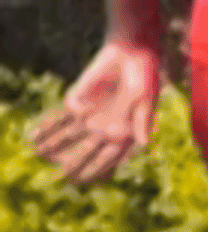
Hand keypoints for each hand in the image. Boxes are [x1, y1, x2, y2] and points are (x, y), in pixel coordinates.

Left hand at [25, 40, 164, 185]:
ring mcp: (90, 114)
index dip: (97, 168)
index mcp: (124, 131)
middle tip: (60, 176)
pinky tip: (36, 134)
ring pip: (67, 134)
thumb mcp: (147, 99)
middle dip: (72, 162)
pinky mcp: (77, 99)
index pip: (109, 156)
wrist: (130, 52)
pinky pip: (60, 116)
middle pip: (85, 149)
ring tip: (38, 154)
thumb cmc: (145, 76)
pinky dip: (48, 125)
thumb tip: (144, 144)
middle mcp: (104, 126)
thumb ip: (142, 121)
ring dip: (53, 144)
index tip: (84, 180)